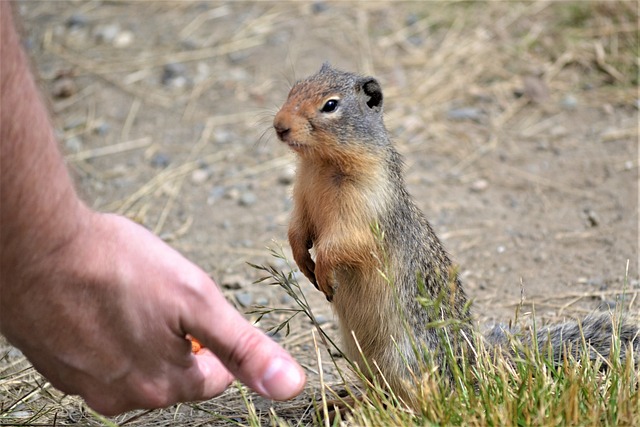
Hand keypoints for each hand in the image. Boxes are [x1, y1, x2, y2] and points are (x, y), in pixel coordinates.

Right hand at [0, 209, 304, 414]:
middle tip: (157, 297)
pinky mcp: (58, 366)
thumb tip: (292, 385)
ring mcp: (86, 385)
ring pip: (136, 365)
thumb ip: (245, 348)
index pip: (215, 377)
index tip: (196, 310)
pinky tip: (97, 304)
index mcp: (165, 386)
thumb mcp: (198, 301)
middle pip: (174, 373)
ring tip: (126, 296)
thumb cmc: (118, 267)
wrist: (36, 247)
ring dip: (140, 335)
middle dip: (176, 339)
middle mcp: (124, 398)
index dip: (213, 341)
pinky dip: (105, 334)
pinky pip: (98, 359)